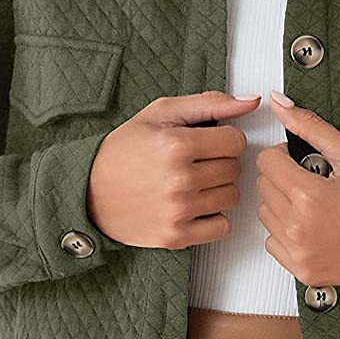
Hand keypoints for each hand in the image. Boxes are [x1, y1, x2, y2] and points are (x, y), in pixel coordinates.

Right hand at [86, 91, 260, 248]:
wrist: (88, 192)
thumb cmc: (124, 151)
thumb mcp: (160, 114)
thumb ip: (209, 104)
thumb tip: (250, 102)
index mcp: (176, 145)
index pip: (236, 141)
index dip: (224, 139)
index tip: (207, 142)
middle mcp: (179, 180)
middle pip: (235, 169)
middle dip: (220, 162)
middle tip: (195, 162)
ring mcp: (179, 211)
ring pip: (232, 197)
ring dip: (218, 189)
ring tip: (193, 183)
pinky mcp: (176, 236)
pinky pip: (222, 227)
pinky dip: (214, 218)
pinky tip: (194, 206)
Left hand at [256, 92, 339, 290]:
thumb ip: (311, 127)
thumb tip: (280, 104)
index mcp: (309, 195)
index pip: (266, 161)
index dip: (284, 154)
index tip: (301, 159)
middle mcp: (300, 228)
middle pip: (263, 188)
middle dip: (284, 178)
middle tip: (317, 181)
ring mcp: (300, 253)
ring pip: (266, 216)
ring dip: (284, 205)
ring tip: (317, 204)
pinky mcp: (304, 272)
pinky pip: (273, 244)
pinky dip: (287, 233)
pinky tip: (315, 227)